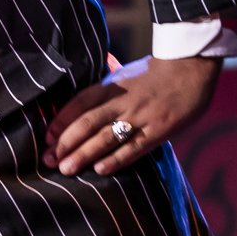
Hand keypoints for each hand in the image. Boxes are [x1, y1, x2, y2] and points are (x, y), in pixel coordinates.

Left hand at [43, 53, 221, 175]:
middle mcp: (122, 101)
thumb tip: (75, 112)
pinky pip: (135, 147)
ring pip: (107, 138)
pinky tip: (100, 170)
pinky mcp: (160, 129)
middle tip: (48, 161)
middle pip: (87, 124)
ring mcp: (141, 116)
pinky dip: (116, 159)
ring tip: (66, 169)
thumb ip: (102, 94)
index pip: (78, 104)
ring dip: (84, 155)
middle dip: (65, 144)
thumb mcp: (122, 77)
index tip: (46, 138)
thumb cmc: (152, 73)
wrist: (190, 66)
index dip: (60, 122)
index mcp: (110, 86)